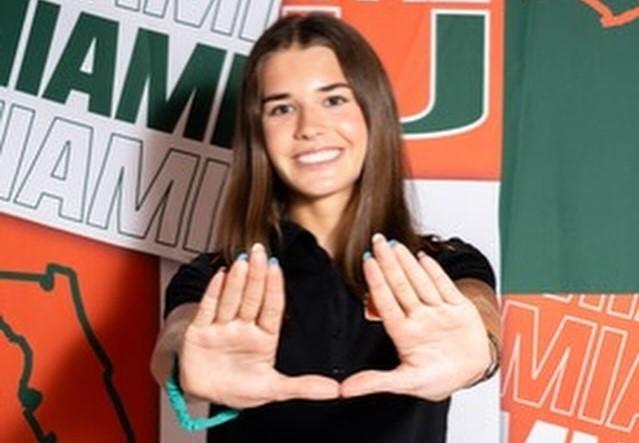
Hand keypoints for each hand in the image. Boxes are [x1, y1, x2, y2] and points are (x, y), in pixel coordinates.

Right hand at [179, 243, 338, 408]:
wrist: (205, 394)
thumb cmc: (239, 388)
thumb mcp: (274, 389)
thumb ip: (304, 387)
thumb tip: (335, 390)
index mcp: (264, 337)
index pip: (271, 308)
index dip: (273, 288)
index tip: (276, 268)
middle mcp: (243, 327)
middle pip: (251, 298)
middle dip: (256, 275)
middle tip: (260, 252)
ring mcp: (221, 327)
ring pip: (230, 300)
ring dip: (236, 281)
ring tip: (242, 260)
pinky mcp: (199, 331)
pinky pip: (208, 309)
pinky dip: (213, 293)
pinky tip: (219, 275)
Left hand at [341, 235, 491, 400]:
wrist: (472, 374)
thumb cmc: (438, 378)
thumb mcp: (407, 383)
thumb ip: (377, 382)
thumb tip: (344, 390)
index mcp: (404, 334)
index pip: (387, 303)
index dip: (377, 282)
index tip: (367, 263)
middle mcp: (418, 318)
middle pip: (401, 286)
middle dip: (388, 263)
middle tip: (376, 241)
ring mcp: (437, 311)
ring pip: (420, 282)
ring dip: (407, 263)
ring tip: (394, 244)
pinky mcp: (457, 308)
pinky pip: (444, 286)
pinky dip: (435, 272)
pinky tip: (422, 257)